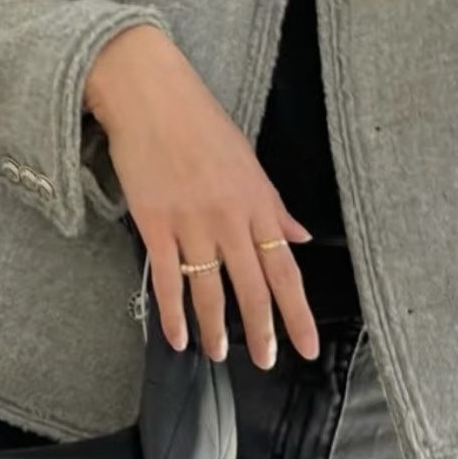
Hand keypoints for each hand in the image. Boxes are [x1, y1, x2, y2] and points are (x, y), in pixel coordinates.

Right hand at [84, 25, 319, 368]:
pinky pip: (167, 279)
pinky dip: (172, 311)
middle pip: (253, 287)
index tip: (306, 346)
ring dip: (215, 328)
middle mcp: (230, 219)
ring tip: (217, 355)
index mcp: (258, 203)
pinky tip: (177, 337)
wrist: (151, 97)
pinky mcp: (156, 224)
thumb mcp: (248, 162)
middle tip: (265, 362)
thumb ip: (273, 207)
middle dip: (261, 330)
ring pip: (209, 290)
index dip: (297, 313)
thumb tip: (298, 236)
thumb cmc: (199, 123)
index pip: (285, 269)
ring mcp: (192, 224)